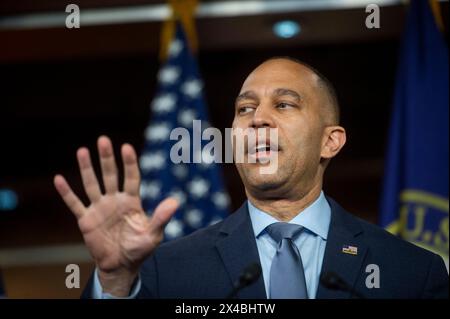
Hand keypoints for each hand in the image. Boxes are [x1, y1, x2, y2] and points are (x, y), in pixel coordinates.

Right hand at [54, 136, 177, 295]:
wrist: (121, 266)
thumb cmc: (139, 249)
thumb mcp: (153, 234)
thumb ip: (161, 218)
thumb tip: (175, 202)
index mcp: (132, 201)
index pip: (132, 177)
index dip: (130, 163)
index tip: (126, 147)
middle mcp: (115, 200)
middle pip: (110, 175)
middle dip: (106, 158)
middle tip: (103, 140)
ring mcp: (99, 209)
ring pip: (91, 184)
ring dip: (86, 169)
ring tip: (82, 150)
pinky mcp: (86, 220)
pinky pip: (75, 204)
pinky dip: (67, 193)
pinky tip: (58, 179)